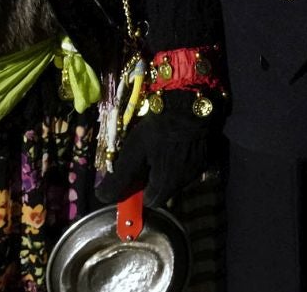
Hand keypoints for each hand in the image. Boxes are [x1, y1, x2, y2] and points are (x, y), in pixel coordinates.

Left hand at [97, 91, 220, 205]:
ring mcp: (196, 169)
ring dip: (166, 170)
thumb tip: (102, 197)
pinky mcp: (204, 156)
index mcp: (167, 184)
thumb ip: (118, 179)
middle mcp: (185, 182)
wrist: (187, 105)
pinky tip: (173, 144)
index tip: (133, 176)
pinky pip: (187, 165)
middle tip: (145, 160)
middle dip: (152, 180)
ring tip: (159, 149)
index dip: (138, 191)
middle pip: (164, 191)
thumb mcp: (132, 153)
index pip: (150, 202)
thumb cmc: (157, 130)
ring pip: (176, 178)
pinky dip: (179, 160)